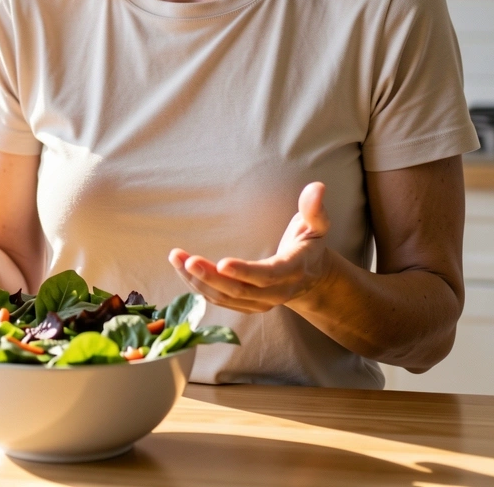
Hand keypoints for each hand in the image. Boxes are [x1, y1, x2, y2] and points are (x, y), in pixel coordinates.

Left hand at [168, 182, 330, 313]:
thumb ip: (314, 209)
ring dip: (198, 281)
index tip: (222, 263)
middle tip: (186, 258)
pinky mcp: (247, 306)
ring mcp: (260, 303)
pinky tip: (182, 268)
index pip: (268, 275)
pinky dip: (198, 286)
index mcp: (293, 271)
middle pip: (240, 291)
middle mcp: (276, 293)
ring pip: (225, 298)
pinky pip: (219, 300)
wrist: (311, 278)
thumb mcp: (317, 226)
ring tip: (176, 258)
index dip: (245, 271)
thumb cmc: (310, 245)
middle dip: (211, 277)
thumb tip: (317, 187)